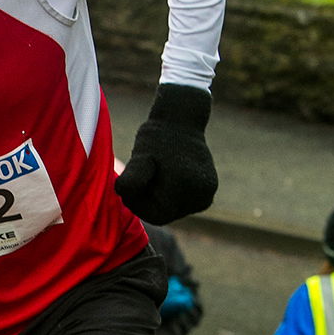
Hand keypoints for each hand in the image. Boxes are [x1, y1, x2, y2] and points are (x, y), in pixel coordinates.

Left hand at [115, 83, 217, 224]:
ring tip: (154, 171)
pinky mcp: (209, 191)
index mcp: (187, 190)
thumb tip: (124, 192)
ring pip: (174, 208)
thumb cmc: (155, 137)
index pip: (157, 216)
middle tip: (141, 174)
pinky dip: (171, 192)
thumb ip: (132, 176)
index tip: (129, 184)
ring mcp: (208, 194)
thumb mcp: (140, 155)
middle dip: (149, 199)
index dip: (138, 204)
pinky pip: (183, 202)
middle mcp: (203, 196)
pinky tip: (166, 173)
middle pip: (166, 213)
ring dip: (160, 195)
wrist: (180, 118)